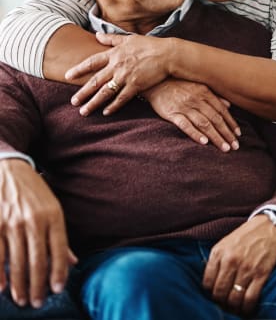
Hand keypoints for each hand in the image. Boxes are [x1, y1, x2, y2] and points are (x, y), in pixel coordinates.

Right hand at [0, 160, 76, 307]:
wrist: (10, 169)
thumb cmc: (34, 192)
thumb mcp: (53, 208)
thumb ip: (60, 237)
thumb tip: (73, 263)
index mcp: (53, 215)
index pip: (59, 249)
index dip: (59, 272)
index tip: (57, 289)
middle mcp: (34, 220)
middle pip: (37, 260)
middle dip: (38, 285)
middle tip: (37, 302)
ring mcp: (13, 222)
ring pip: (17, 262)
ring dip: (19, 285)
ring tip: (22, 299)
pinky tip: (1, 287)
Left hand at [65, 33, 172, 115]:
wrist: (167, 54)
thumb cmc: (149, 45)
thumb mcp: (128, 38)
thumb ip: (111, 39)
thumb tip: (97, 35)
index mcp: (114, 54)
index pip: (92, 62)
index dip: (79, 69)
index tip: (68, 75)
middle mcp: (117, 66)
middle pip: (96, 81)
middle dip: (83, 93)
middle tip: (73, 102)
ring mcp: (126, 77)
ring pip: (105, 92)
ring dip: (93, 103)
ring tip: (83, 111)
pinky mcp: (136, 86)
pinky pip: (121, 98)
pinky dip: (113, 106)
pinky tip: (105, 113)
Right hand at [144, 79, 240, 150]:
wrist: (154, 82)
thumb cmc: (178, 84)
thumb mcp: (197, 85)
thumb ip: (213, 95)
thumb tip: (228, 105)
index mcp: (204, 92)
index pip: (221, 110)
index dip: (231, 123)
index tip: (238, 134)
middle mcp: (196, 99)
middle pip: (215, 119)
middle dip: (226, 133)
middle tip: (235, 146)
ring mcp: (184, 107)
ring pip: (204, 124)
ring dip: (216, 137)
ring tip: (224, 148)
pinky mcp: (172, 113)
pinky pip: (185, 125)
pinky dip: (195, 134)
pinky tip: (204, 142)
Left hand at [203, 215, 275, 316]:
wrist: (268, 227)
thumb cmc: (245, 236)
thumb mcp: (225, 243)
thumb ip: (216, 260)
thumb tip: (210, 282)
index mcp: (219, 252)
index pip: (207, 282)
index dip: (210, 293)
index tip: (215, 295)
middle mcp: (230, 261)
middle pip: (219, 293)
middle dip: (221, 302)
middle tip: (225, 304)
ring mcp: (246, 268)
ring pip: (234, 299)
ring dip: (234, 308)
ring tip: (235, 308)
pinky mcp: (261, 274)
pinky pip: (250, 299)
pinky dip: (247, 308)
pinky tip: (247, 308)